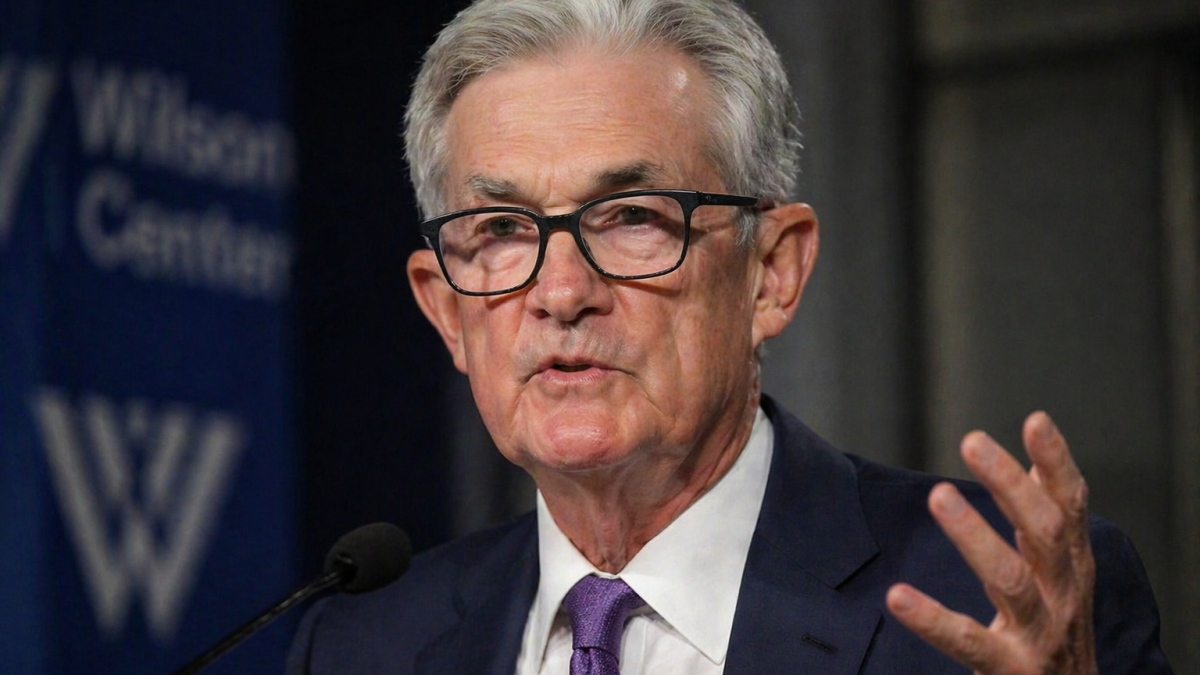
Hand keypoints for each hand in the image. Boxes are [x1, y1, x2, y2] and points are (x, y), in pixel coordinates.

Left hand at [885, 412, 1097, 674]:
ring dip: (976, 535)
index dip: (1057, 463)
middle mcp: (1063, 595)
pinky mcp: (1009, 667)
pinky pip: (967, 640)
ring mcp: (1039, 634)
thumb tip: (1036, 464)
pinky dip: (933, 618)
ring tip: (940, 496)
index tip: (1035, 420)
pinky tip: (898, 596)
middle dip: (1011, 484)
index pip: (1069, 507)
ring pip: (1012, 578)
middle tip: (972, 440)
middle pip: (1046, 532)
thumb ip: (1048, 524)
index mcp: (1072, 568)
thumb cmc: (1058, 633)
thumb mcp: (1061, 576)